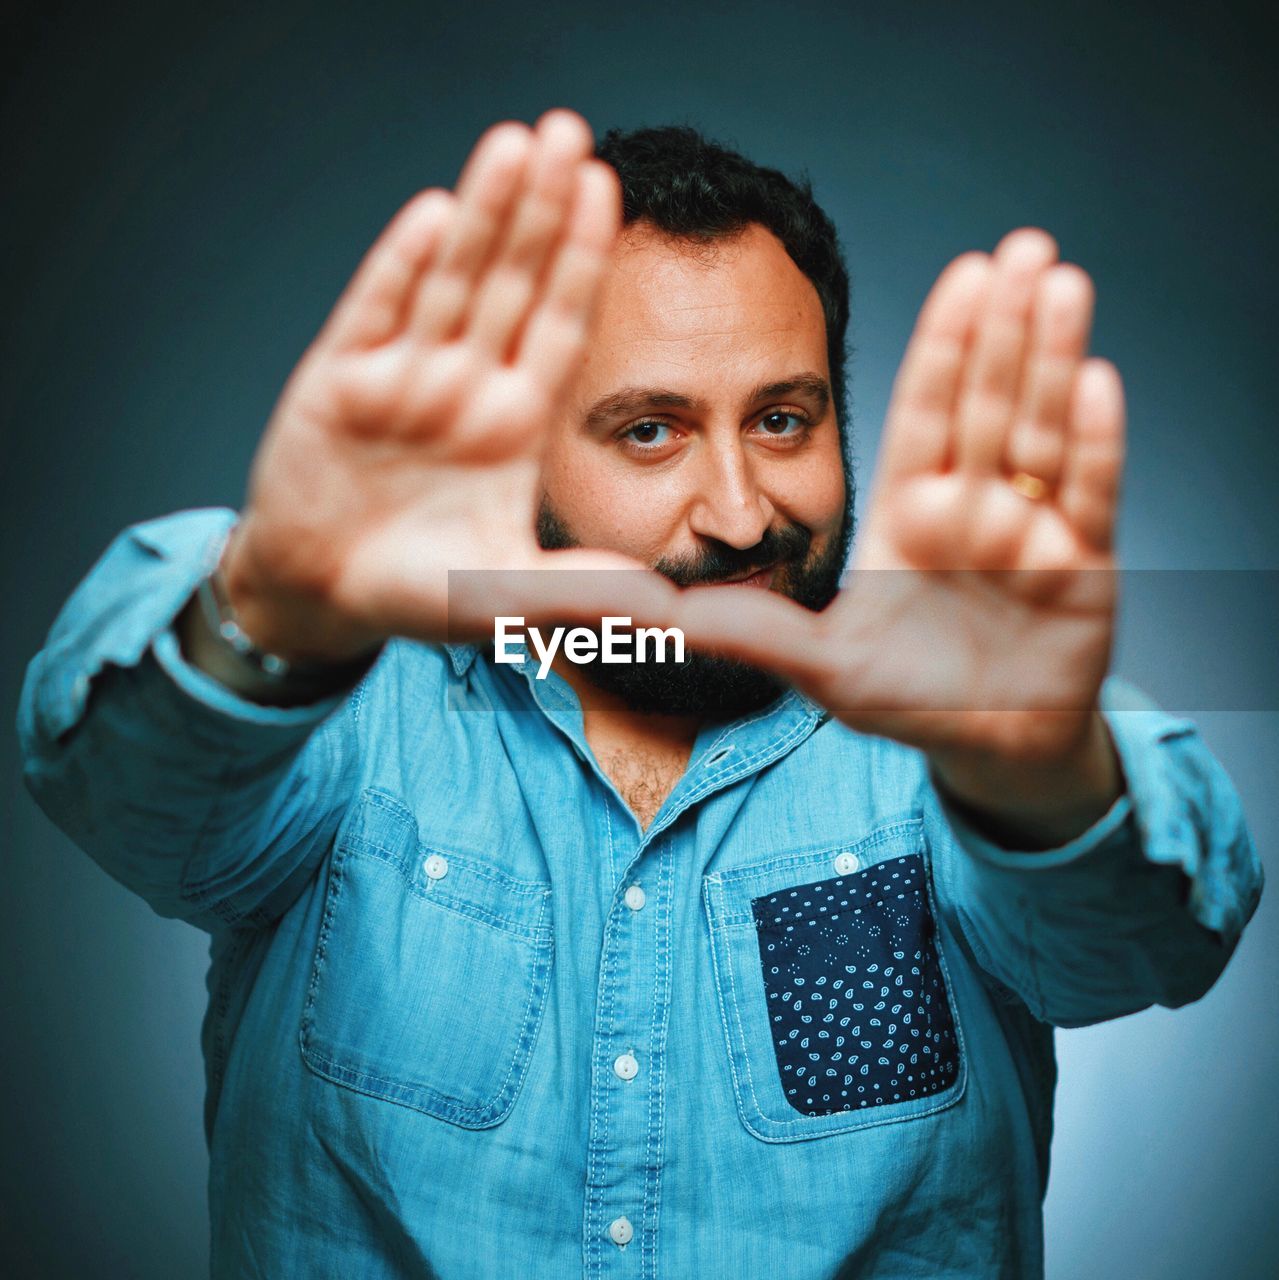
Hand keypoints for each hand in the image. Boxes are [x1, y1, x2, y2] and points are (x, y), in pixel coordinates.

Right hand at [219, 109, 653, 663]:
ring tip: (513, 142)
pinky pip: (375, 312)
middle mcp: (465, 385)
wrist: (321, 598)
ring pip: (450, 280)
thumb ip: (575, 590)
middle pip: (512, 282)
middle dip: (541, 210)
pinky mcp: (340, 381)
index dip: (581, 260)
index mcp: (512, 423)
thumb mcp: (505, 593)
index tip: (608, 190)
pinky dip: (403, 268)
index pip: (558, 325)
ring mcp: (403, 376)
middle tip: (571, 129)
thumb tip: (659, 604)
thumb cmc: (417, 592)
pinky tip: (434, 217)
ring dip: (481, 214)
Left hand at [669, 229, 1124, 766]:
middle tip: (1025, 250)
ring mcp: (1029, 531)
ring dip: (1051, 359)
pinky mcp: (1083, 566)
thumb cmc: (903, 699)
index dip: (942, 346)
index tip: (962, 275)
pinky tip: (1095, 381)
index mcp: (907, 514)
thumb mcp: (816, 663)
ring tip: (1062, 285)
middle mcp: (969, 508)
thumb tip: (643, 607)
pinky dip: (1094, 442)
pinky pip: (1089, 495)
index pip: (923, 413)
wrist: (988, 747)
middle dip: (1004, 330)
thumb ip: (744, 627)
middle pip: (986, 403)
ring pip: (1039, 431)